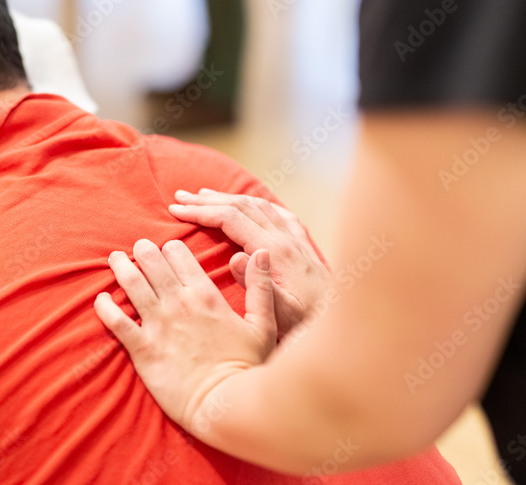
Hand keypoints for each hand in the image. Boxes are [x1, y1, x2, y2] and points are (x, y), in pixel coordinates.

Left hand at [94, 239, 275, 435]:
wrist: (224, 406)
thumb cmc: (247, 367)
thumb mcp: (264, 324)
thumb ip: (260, 287)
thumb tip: (262, 252)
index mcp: (205, 294)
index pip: (179, 254)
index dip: (170, 248)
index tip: (165, 250)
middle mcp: (178, 303)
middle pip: (151, 262)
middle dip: (141, 251)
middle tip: (136, 248)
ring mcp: (158, 324)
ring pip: (131, 283)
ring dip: (120, 268)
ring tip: (114, 260)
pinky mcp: (142, 348)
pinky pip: (116, 321)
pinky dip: (105, 306)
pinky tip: (101, 299)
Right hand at [169, 189, 330, 337]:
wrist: (350, 329)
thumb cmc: (310, 328)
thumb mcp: (281, 317)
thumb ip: (259, 287)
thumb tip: (236, 257)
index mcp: (276, 253)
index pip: (231, 219)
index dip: (201, 211)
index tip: (176, 209)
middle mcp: (287, 240)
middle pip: (242, 207)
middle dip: (208, 199)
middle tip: (180, 195)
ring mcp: (298, 242)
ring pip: (258, 207)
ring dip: (229, 198)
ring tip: (205, 195)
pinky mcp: (305, 250)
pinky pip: (278, 215)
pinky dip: (257, 205)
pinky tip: (253, 206)